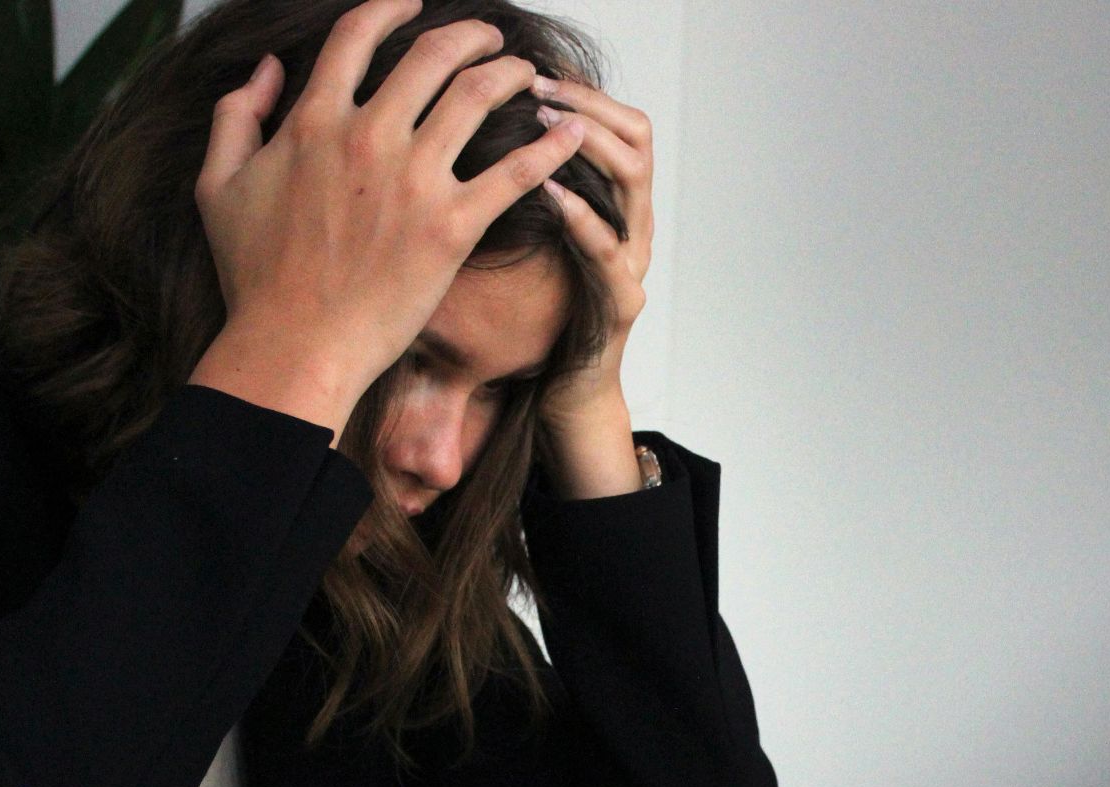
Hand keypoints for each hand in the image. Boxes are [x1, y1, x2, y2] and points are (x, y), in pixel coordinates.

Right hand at [189, 0, 586, 438]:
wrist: (294, 345)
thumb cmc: (255, 276)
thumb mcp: (218, 186)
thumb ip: (236, 116)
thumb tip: (266, 70)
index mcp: (313, 120)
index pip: (359, 34)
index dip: (391, 7)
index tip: (414, 4)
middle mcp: (368, 137)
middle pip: (433, 54)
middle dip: (471, 36)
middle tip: (491, 39)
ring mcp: (414, 180)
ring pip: (479, 96)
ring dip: (512, 74)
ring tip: (529, 75)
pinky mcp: (453, 227)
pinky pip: (516, 172)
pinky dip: (551, 146)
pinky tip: (571, 132)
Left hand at [531, 76, 654, 494]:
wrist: (564, 393)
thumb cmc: (541, 315)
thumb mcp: (530, 238)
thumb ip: (520, 190)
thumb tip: (473, 131)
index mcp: (614, 204)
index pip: (620, 123)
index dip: (584, 91)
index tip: (537, 70)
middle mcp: (634, 225)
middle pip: (636, 138)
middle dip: (586, 104)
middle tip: (537, 87)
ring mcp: (633, 262)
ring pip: (633, 181)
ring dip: (587, 144)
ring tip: (542, 124)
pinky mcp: (622, 302)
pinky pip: (609, 250)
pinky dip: (581, 216)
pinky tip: (549, 191)